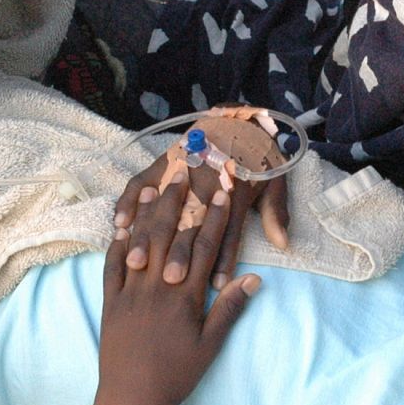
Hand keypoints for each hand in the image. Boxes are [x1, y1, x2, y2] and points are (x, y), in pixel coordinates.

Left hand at [95, 181, 259, 404]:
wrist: (130, 399)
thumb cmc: (176, 375)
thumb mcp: (210, 346)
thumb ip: (229, 309)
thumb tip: (253, 278)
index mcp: (184, 296)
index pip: (203, 248)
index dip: (215, 219)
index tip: (223, 194)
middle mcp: (157, 287)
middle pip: (169, 235)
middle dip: (179, 203)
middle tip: (185, 174)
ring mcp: (130, 292)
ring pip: (139, 244)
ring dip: (148, 214)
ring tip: (154, 187)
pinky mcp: (110, 302)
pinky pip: (112, 265)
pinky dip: (118, 243)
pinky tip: (123, 225)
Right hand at [115, 136, 288, 290]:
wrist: (242, 118)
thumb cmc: (259, 159)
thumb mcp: (275, 183)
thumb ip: (276, 213)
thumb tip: (283, 244)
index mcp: (236, 190)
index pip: (230, 231)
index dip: (224, 259)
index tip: (217, 286)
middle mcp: (207, 181)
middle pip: (193, 223)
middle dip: (182, 253)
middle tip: (171, 281)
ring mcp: (183, 170)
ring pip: (164, 207)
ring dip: (150, 234)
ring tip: (138, 262)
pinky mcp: (165, 160)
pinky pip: (142, 181)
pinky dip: (130, 201)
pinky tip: (120, 224)